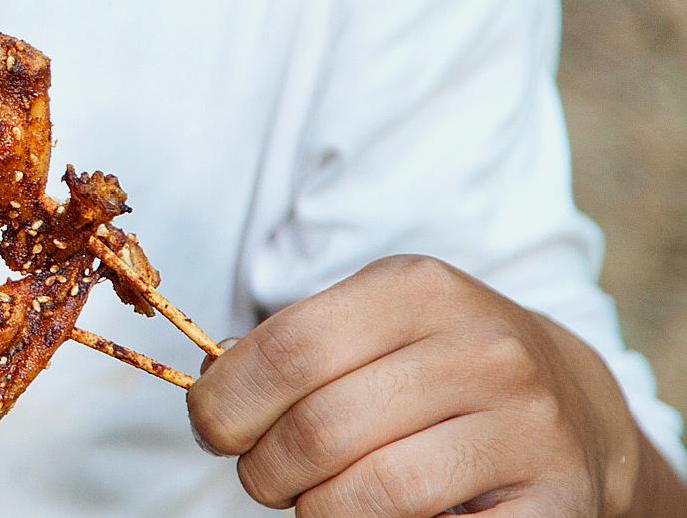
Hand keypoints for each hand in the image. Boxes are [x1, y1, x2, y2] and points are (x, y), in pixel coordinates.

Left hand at [188, 255, 675, 515]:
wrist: (573, 404)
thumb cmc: (434, 365)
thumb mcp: (370, 324)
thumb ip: (290, 349)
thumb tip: (210, 394)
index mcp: (419, 289)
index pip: (288, 351)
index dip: (227, 402)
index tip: (212, 429)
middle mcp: (482, 350)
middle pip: (320, 429)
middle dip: (265, 469)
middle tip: (264, 476)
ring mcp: (525, 426)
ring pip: (370, 493)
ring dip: (316, 512)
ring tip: (315, 500)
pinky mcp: (553, 499)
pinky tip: (378, 517)